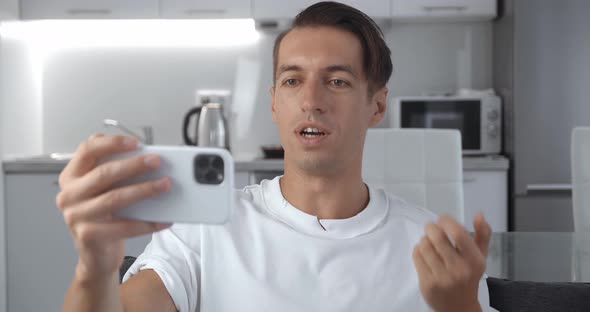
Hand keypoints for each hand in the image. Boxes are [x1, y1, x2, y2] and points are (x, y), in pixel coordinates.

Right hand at [56, 133, 171, 282]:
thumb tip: (149, 159)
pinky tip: (164, 219)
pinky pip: (124, 227)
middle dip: (134, 165)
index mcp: (72, 176)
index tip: (135, 142)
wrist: (96, 254)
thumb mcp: (104, 190)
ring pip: (115, 199)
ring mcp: (76, 216)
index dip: (111, 143)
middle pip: (104, 174)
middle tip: (156, 161)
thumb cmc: (103, 215)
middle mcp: (70, 194)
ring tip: (165, 184)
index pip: (87, 150)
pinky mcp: (89, 236)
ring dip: (144, 190)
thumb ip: (118, 172)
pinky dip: (148, 223)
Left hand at [412, 213, 490, 311]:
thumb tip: (479, 215)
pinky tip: (424, 252)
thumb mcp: (480, 257)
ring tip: (429, 241)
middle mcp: (459, 270)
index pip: (459, 233)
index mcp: (474, 261)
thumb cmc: (468, 277)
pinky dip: (418, 250)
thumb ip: (482, 234)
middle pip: (437, 237)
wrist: (459, 307)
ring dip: (424, 239)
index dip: (447, 221)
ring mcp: (442, 278)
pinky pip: (417, 257)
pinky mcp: (427, 283)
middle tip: (431, 227)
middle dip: (431, 227)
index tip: (443, 218)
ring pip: (424, 245)